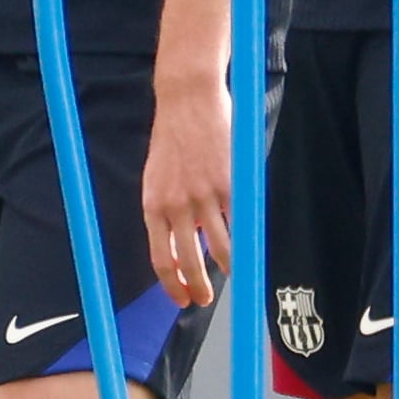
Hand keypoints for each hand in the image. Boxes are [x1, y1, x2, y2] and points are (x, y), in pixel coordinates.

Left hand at [142, 69, 231, 306]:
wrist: (186, 100)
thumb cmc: (171, 140)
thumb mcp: (157, 179)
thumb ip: (166, 213)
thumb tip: (178, 248)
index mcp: (152, 204)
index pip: (160, 258)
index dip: (172, 285)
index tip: (181, 298)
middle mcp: (175, 205)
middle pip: (189, 261)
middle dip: (199, 287)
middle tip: (205, 299)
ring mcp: (203, 196)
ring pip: (220, 249)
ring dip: (227, 268)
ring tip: (231, 275)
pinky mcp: (229, 185)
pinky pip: (239, 224)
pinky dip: (244, 240)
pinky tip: (246, 248)